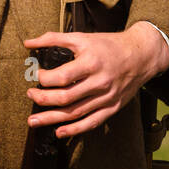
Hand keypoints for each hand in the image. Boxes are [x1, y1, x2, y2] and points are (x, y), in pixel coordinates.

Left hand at [23, 24, 168, 137]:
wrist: (141, 56)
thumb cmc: (109, 45)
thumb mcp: (81, 37)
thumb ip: (53, 39)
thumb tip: (28, 43)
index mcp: (90, 63)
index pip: (62, 77)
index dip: (44, 78)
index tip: (36, 75)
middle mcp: (99, 82)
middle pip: (66, 98)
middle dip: (43, 100)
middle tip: (30, 96)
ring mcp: (106, 97)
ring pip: (75, 113)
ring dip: (52, 119)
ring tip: (34, 121)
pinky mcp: (112, 107)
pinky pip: (92, 122)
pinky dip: (75, 130)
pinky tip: (59, 132)